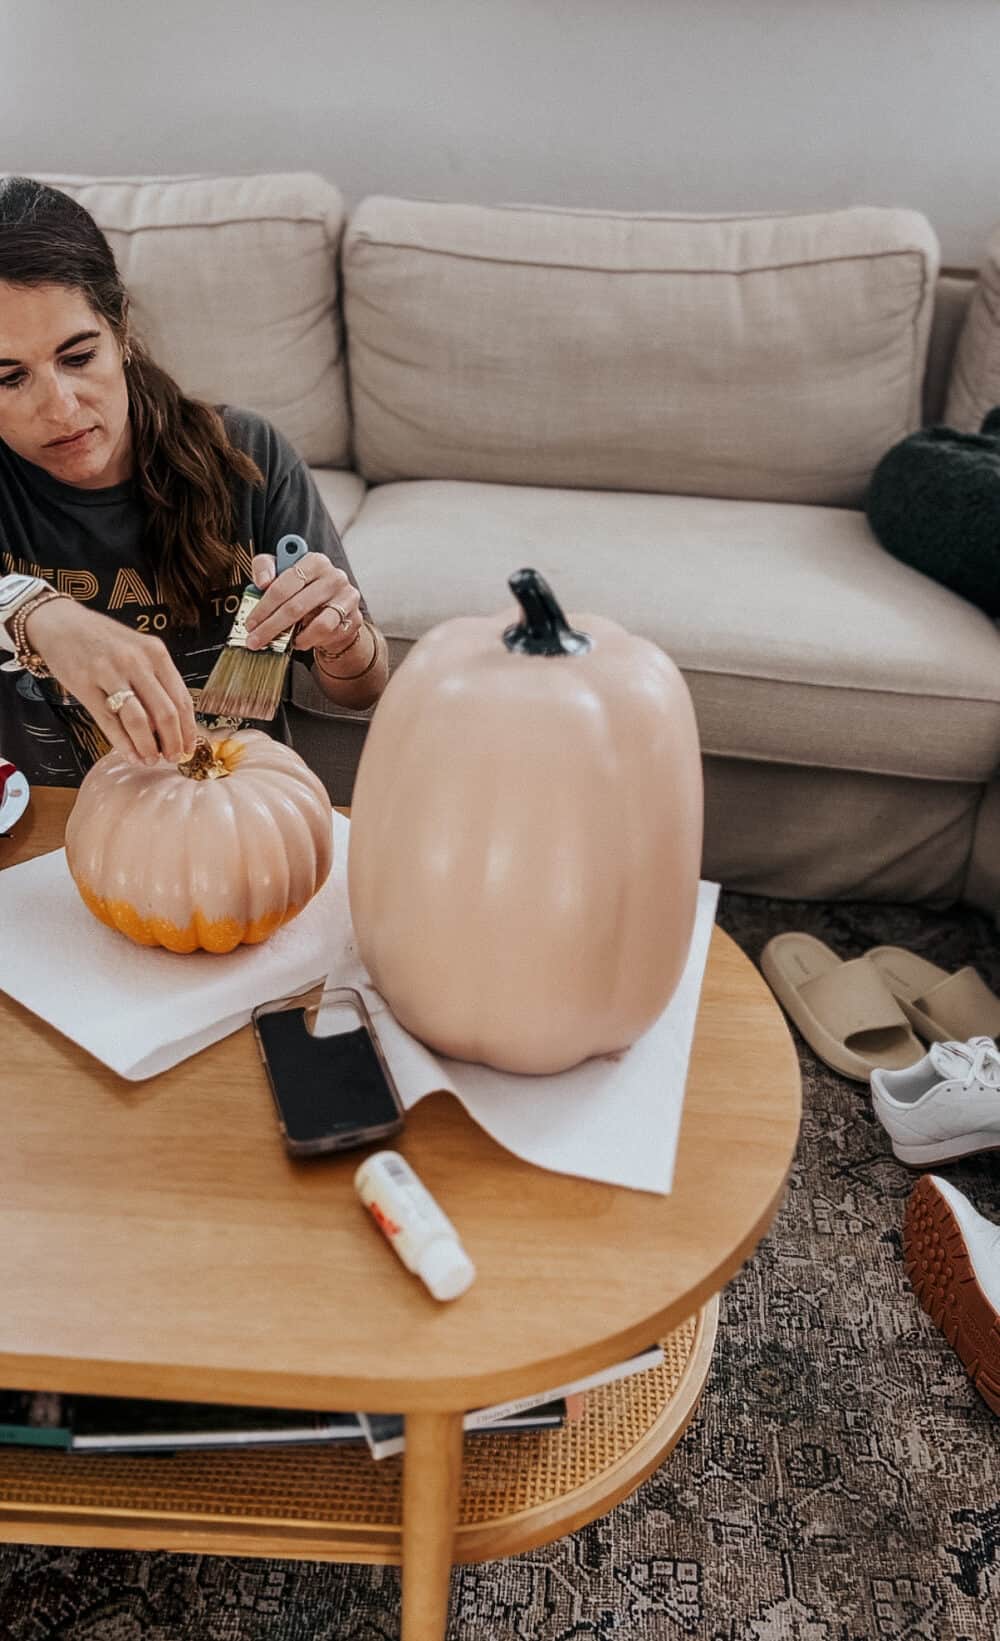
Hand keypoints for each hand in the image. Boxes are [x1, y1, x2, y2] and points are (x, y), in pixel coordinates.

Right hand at [24, 598, 198, 765]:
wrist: (62, 624)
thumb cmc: (105, 641)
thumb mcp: (139, 650)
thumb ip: (157, 680)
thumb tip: (176, 724)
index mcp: (155, 653)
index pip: (182, 699)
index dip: (188, 729)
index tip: (189, 747)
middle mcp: (135, 662)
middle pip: (165, 713)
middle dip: (173, 742)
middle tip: (173, 758)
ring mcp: (109, 674)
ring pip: (138, 721)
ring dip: (148, 747)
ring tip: (151, 759)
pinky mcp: (85, 686)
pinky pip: (110, 723)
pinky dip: (124, 744)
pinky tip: (132, 756)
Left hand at [245, 552, 363, 659]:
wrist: (334, 608)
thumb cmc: (303, 589)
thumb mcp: (281, 571)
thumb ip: (266, 567)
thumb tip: (262, 582)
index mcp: (315, 561)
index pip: (284, 584)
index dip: (264, 606)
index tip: (249, 623)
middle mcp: (334, 577)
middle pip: (296, 606)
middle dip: (271, 627)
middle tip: (254, 641)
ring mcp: (347, 598)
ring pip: (318, 624)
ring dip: (293, 637)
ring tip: (279, 642)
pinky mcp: (355, 618)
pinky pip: (328, 635)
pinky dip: (309, 641)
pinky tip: (299, 641)